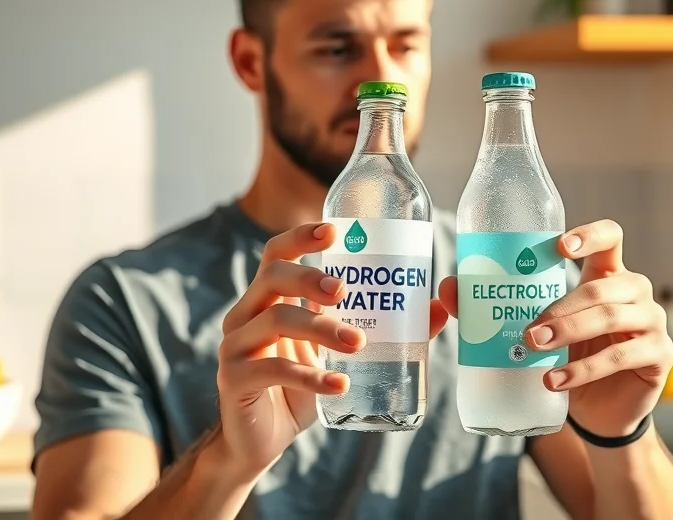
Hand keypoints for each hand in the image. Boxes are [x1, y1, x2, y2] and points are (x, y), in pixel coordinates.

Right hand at [217, 222, 449, 479]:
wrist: (261, 440)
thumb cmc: (301, 389)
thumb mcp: (338, 356)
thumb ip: (383, 329)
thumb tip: (439, 306)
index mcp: (268, 299)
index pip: (277, 254)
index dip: (301, 238)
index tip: (335, 231)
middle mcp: (246, 314)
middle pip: (274, 277)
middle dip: (311, 278)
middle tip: (345, 291)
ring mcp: (235, 346)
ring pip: (276, 320)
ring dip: (321, 328)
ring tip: (358, 342)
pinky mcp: (234, 380)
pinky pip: (273, 369)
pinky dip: (310, 376)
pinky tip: (339, 384)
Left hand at [438, 220, 670, 437]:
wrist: (598, 408)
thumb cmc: (567, 355)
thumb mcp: (538, 326)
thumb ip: (496, 305)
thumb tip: (447, 289)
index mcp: (607, 273)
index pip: (610, 237)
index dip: (589, 235)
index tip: (558, 247)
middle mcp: (634, 290)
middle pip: (603, 285)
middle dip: (563, 306)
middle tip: (528, 329)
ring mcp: (651, 322)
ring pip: (612, 317)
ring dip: (571, 332)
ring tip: (535, 349)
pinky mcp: (657, 356)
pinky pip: (621, 357)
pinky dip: (584, 370)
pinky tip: (556, 381)